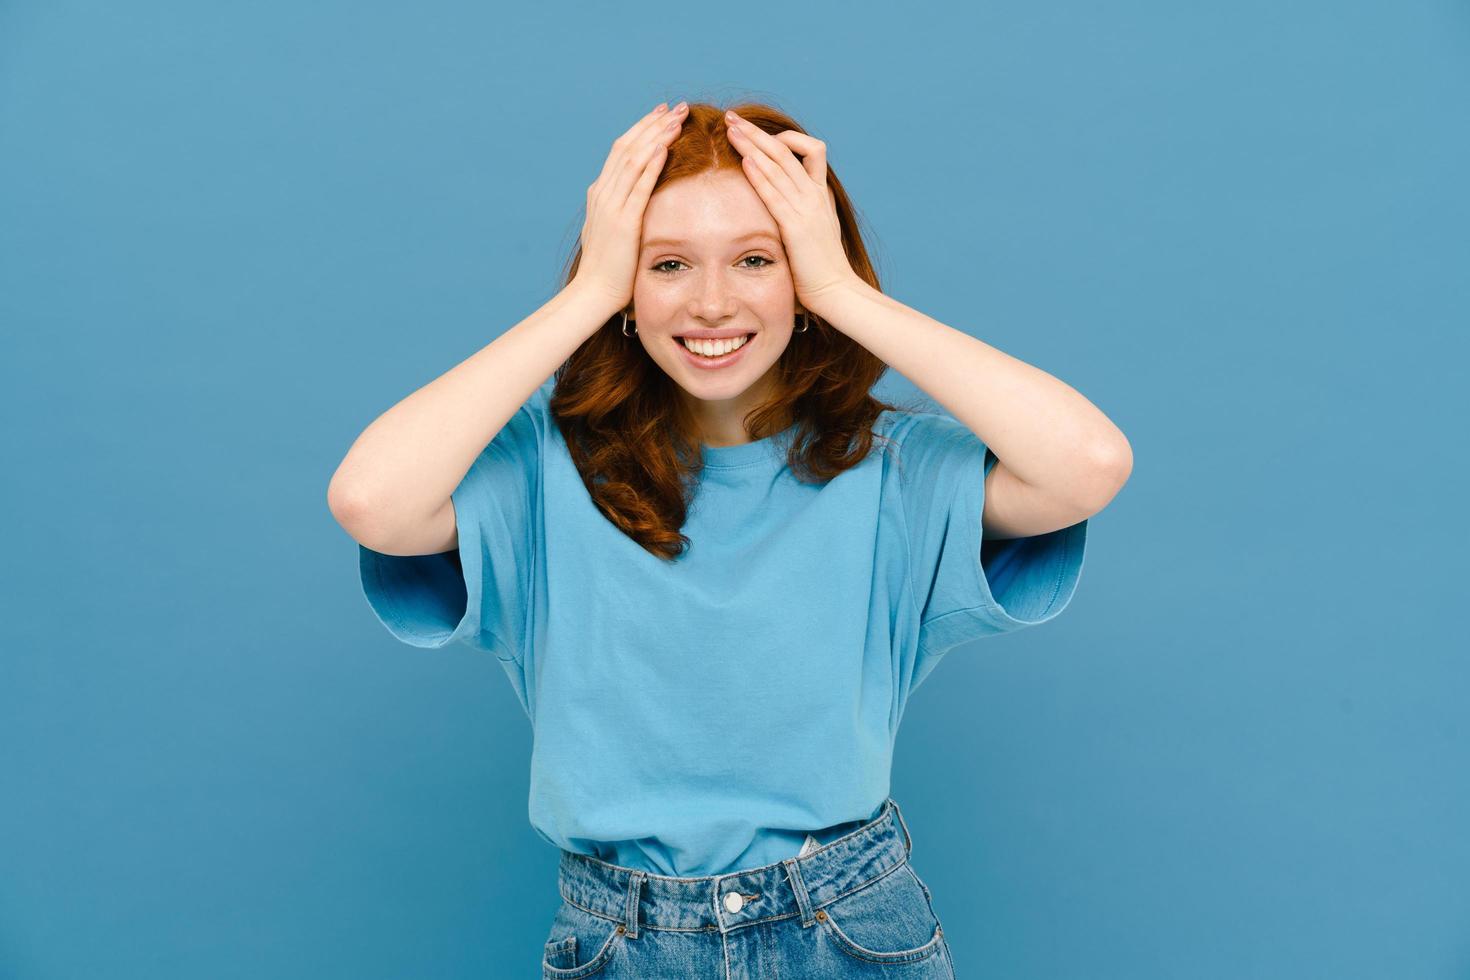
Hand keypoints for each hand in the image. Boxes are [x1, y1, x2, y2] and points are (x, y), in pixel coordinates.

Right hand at [571, 101, 687, 311]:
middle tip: (675, 107)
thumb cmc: (606, 270)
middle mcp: (603, 193)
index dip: (642, 129)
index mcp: (600, 194)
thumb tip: (632, 204)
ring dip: (656, 136)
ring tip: (677, 118)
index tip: (662, 114)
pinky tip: (666, 147)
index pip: (621, 151)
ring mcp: (611, 206)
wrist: (592, 293)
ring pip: (633, 160)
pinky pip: (639, 186)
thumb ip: (619, 213)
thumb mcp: (610, 232)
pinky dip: (652, 163)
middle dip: (653, 124)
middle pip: (628, 146)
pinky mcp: (623, 221)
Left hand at [724, 111, 858, 307]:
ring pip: (778, 164)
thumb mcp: (817, 229)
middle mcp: (814, 194)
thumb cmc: (822, 266)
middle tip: (732, 118)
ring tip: (730, 130)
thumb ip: (806, 212)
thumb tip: (788, 206)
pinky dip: (759, 174)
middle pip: (786, 149)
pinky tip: (744, 161)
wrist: (836, 290)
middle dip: (756, 131)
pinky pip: (775, 193)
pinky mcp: (796, 226)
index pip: (810, 149)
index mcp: (820, 193)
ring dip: (752, 144)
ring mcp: (807, 208)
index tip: (759, 136)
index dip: (786, 136)